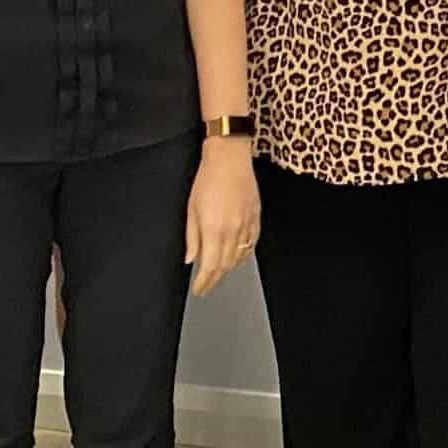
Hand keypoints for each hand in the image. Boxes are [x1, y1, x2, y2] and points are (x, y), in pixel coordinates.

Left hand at [185, 142, 260, 296]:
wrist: (229, 157)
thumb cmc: (208, 178)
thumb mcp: (191, 208)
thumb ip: (192, 237)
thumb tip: (191, 258)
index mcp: (214, 229)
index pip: (210, 266)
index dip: (204, 282)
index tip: (199, 289)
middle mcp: (232, 230)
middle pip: (225, 265)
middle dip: (215, 279)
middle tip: (206, 285)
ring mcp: (247, 224)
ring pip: (239, 257)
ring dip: (228, 269)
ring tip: (219, 274)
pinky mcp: (256, 217)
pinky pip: (251, 244)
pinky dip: (244, 255)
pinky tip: (237, 257)